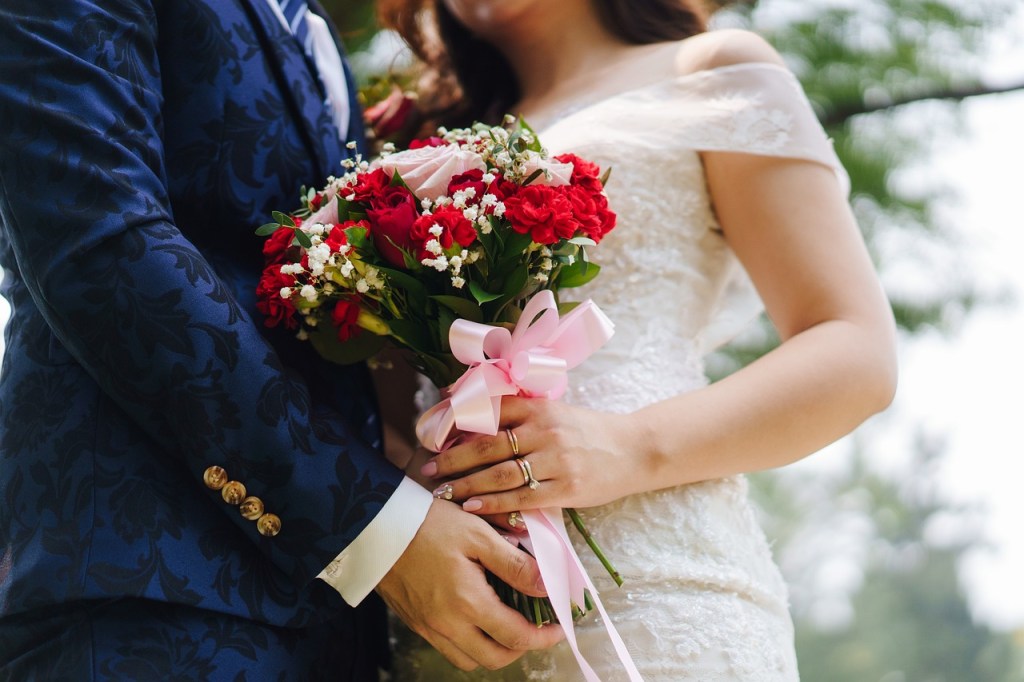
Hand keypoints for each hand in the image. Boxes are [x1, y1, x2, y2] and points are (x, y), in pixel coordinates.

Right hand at [376, 499, 563, 670]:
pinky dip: (469, 642)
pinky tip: (476, 615)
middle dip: (521, 648)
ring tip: (507, 622)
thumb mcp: (477, 534)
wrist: (374, 524)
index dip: (545, 637)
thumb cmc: (428, 523)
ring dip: (494, 648)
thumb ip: (514, 564)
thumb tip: (548, 586)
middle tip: (537, 626)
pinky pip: (448, 647)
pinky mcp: (414, 621)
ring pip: (469, 659)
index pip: (517, 637)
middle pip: (494, 659)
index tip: (560, 627)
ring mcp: (428, 626)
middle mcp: (447, 624)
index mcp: (467, 603)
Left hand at [419, 397, 640, 516]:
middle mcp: (545, 431)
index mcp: (540, 408)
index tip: (433, 432)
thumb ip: (522, 415)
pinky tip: (472, 507)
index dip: (458, 421)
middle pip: (487, 446)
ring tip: (443, 491)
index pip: (489, 411)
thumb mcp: (557, 412)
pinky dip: (493, 503)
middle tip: (429, 468)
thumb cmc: (589, 431)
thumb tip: (476, 417)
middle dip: (452, 459)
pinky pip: (521, 498)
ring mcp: (556, 461)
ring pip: (499, 474)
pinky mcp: (566, 488)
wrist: (634, 450)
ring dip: (466, 485)